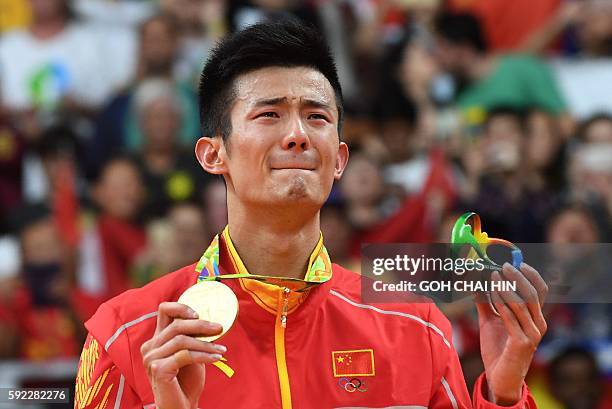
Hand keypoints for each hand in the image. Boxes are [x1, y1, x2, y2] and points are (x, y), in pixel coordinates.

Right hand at [141, 302, 226, 408]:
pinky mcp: (157, 369)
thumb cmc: (187, 381)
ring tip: (221, 350)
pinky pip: (185, 355)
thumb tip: (212, 321)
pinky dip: (204, 355)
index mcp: (157, 339)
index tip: (199, 314)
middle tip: (219, 329)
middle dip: (202, 326)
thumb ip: (193, 337)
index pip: (164, 310)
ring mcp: (151, 358)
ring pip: (182, 340)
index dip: (182, 307)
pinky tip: (216, 359)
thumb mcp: (191, 353)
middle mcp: (150, 346)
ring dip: (206, 344)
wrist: (181, 406)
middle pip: (177, 325)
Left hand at [476, 263, 547, 404]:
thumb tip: (476, 281)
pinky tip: (492, 293)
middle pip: (532, 294)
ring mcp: (532, 334)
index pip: (539, 291)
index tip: (516, 262)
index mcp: (534, 317)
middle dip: (517, 278)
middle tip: (503, 266)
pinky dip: (502, 303)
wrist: (500, 378)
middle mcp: (538, 324)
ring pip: (522, 304)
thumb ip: (485, 302)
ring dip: (506, 288)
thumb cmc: (498, 348)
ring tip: (493, 276)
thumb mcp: (489, 321)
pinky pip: (512, 318)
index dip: (530, 275)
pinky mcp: (522, 343)